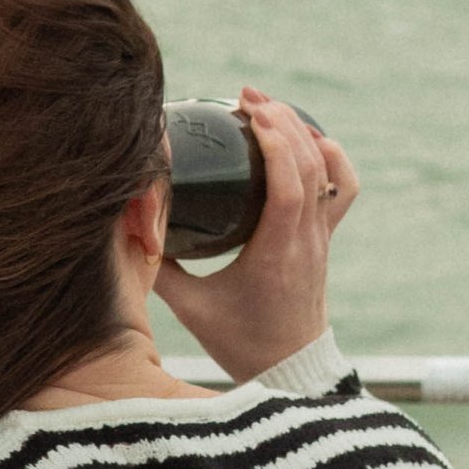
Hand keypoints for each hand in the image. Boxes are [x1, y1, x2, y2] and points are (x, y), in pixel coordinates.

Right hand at [153, 87, 357, 382]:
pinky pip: (341, 188)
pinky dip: (329, 157)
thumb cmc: (239, 341)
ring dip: (304, 132)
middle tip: (247, 97)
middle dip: (282, 121)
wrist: (288, 370)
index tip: (248, 114)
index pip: (290, 187)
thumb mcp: (191, 308)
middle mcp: (306, 241)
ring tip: (269, 109)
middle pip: (312, 167)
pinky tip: (305, 138)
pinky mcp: (324, 238)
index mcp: (275, 255)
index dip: (276, 143)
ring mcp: (321, 238)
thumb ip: (158, 267)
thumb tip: (126, 223)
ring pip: (330, 172)